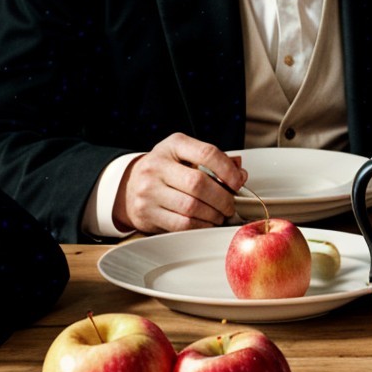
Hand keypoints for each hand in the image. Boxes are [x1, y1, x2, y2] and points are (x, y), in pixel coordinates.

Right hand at [114, 133, 247, 234]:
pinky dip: (200, 226)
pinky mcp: (146, 212)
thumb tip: (241, 173)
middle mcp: (157, 165)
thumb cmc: (168, 170)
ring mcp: (149, 189)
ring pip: (191, 207)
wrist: (131, 186)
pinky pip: (181, 224)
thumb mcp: (188, 157)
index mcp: (173, 145)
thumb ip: (216, 162)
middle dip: (222, 198)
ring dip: (213, 215)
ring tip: (219, 215)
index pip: (207, 153)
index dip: (228, 170)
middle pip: (199, 184)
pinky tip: (206, 223)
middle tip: (230, 205)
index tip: (238, 183)